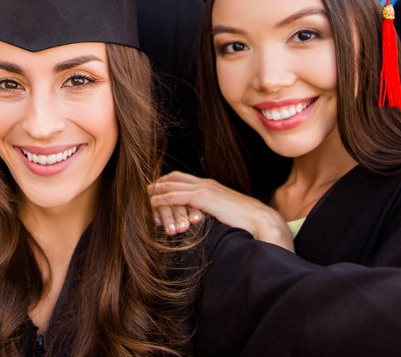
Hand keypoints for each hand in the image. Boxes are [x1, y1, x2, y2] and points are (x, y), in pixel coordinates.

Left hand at [148, 171, 293, 250]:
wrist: (260, 220)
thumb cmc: (244, 222)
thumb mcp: (221, 214)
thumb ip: (207, 213)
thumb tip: (195, 221)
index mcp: (208, 185)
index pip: (179, 179)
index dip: (164, 185)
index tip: (152, 194)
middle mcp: (204, 183)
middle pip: (171, 179)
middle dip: (155, 186)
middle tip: (141, 196)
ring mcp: (203, 188)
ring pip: (170, 186)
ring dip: (155, 194)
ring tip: (141, 202)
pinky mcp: (203, 197)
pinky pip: (176, 196)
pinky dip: (162, 200)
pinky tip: (152, 205)